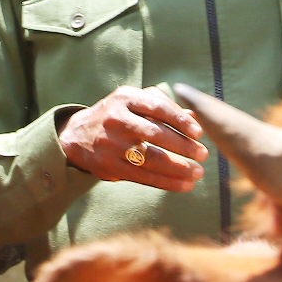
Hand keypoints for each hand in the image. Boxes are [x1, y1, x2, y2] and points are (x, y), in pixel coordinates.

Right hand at [57, 86, 206, 190]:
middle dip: (183, 145)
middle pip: (155, 133)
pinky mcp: (111, 166)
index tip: (199, 132)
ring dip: (179, 167)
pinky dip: (167, 182)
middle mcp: (116, 118)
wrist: (78, 135)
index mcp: (124, 97)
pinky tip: (185, 184)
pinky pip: (144, 177)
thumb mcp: (133, 102)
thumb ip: (163, 106)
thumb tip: (196, 117)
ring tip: (198, 172)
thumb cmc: (116, 114)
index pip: (157, 107)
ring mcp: (112, 144)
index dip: (180, 119)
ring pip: (151, 158)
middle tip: (203, 154)